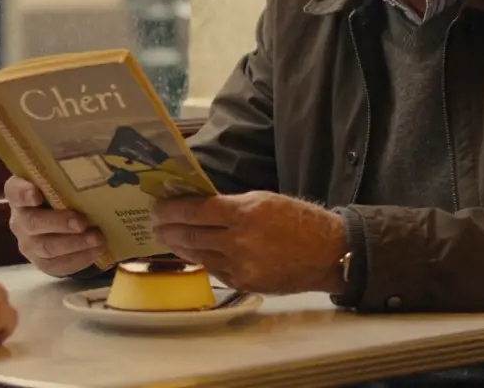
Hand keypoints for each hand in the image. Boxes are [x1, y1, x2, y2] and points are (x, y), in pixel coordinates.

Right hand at [4, 176, 104, 276]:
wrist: (61, 225)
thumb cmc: (63, 195)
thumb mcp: (61, 183)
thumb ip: (68, 176)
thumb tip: (96, 160)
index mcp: (20, 194)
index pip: (14, 191)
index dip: (23, 193)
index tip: (36, 194)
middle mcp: (20, 219)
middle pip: (32, 223)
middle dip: (59, 223)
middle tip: (82, 222)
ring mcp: (28, 243)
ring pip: (47, 247)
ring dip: (74, 243)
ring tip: (97, 238)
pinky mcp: (42, 263)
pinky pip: (58, 264)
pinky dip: (80, 258)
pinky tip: (97, 250)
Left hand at [152, 191, 345, 294]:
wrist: (328, 253)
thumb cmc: (299, 220)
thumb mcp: (264, 200)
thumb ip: (231, 205)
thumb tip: (199, 206)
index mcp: (245, 213)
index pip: (196, 210)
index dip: (172, 209)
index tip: (158, 206)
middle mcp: (240, 240)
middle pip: (191, 235)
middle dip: (168, 228)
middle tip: (155, 222)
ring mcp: (241, 266)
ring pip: (198, 255)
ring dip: (179, 246)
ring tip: (167, 237)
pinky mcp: (245, 283)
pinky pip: (214, 271)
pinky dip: (202, 260)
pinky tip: (193, 253)